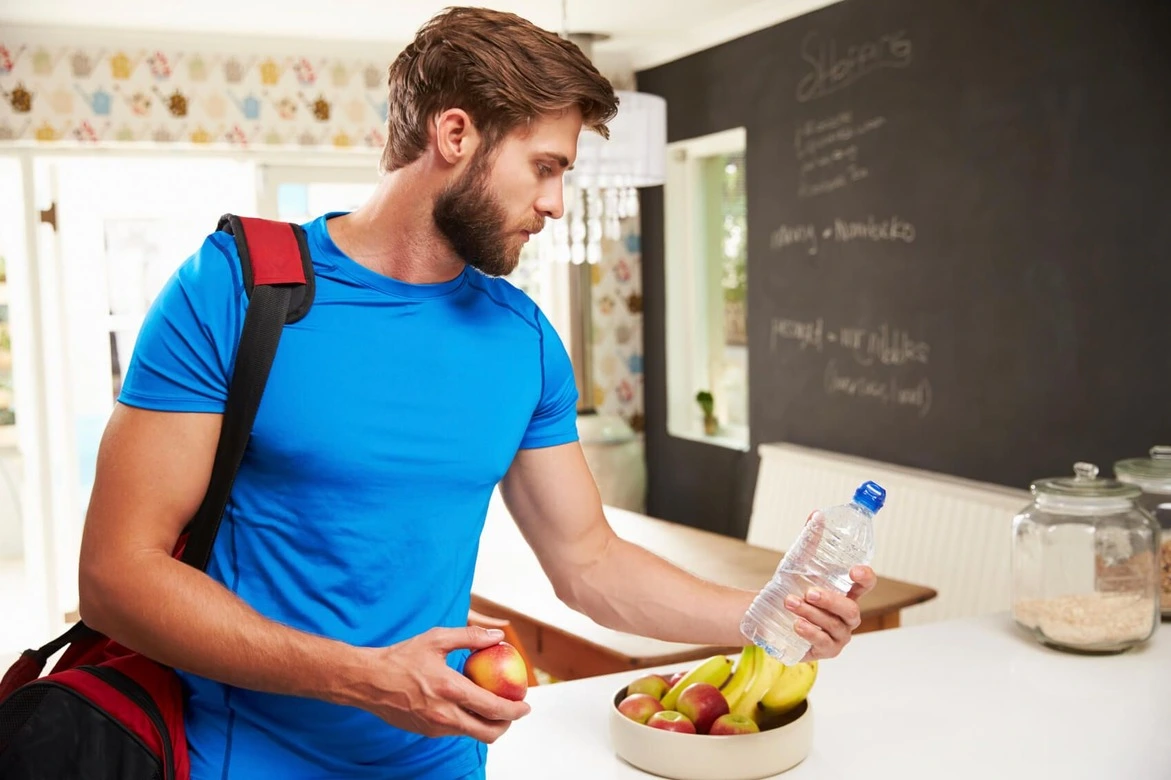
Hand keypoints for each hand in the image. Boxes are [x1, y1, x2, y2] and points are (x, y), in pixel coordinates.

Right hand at [354, 625, 530, 743]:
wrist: (367, 681)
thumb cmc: (401, 657)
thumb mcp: (436, 639)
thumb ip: (470, 637)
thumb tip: (499, 635)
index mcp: (450, 690)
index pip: (493, 708)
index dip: (515, 710)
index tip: (526, 705)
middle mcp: (444, 714)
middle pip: (488, 732)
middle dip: (506, 725)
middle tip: (512, 712)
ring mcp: (434, 727)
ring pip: (471, 733)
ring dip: (486, 723)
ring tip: (490, 705)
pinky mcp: (425, 732)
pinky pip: (455, 731)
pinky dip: (467, 721)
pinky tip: (465, 704)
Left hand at [782, 511, 878, 660]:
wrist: (769, 613)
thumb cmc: (792, 587)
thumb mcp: (799, 563)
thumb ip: (810, 540)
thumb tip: (816, 514)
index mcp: (847, 592)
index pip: (866, 585)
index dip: (865, 578)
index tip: (855, 570)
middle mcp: (846, 615)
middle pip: (851, 609)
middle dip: (831, 600)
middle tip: (810, 591)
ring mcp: (838, 635)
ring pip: (833, 625)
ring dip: (811, 613)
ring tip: (790, 602)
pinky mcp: (824, 650)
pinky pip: (823, 643)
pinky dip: (811, 632)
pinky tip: (797, 624)